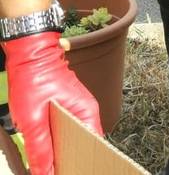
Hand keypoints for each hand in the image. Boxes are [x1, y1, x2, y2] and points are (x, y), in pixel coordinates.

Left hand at [4, 32, 102, 174]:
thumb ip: (40, 148)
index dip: (81, 162)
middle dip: (69, 159)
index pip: (92, 145)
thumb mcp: (32, 119)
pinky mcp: (68, 106)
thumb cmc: (34, 79)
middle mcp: (87, 110)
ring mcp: (78, 107)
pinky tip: (45, 147)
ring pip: (72, 137)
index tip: (70, 172)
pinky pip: (66, 128)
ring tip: (48, 164)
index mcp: (87, 112)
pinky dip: (56, 139)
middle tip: (54, 171)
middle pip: (82, 143)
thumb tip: (46, 173)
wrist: (30, 52)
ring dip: (61, 150)